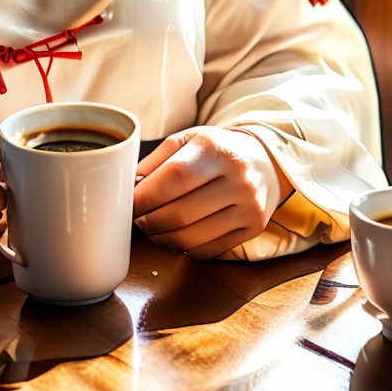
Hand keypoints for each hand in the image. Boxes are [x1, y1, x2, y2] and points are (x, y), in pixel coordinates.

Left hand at [131, 126, 292, 258]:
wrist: (263, 161)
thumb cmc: (216, 149)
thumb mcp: (187, 140)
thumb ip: (157, 160)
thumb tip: (131, 186)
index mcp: (216, 149)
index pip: (174, 178)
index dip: (145, 196)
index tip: (128, 203)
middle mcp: (237, 179)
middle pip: (181, 212)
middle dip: (149, 220)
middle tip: (136, 219)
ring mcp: (248, 207)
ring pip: (192, 237)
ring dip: (162, 238)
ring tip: (151, 228)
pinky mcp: (253, 229)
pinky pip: (208, 250)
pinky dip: (184, 248)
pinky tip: (174, 236)